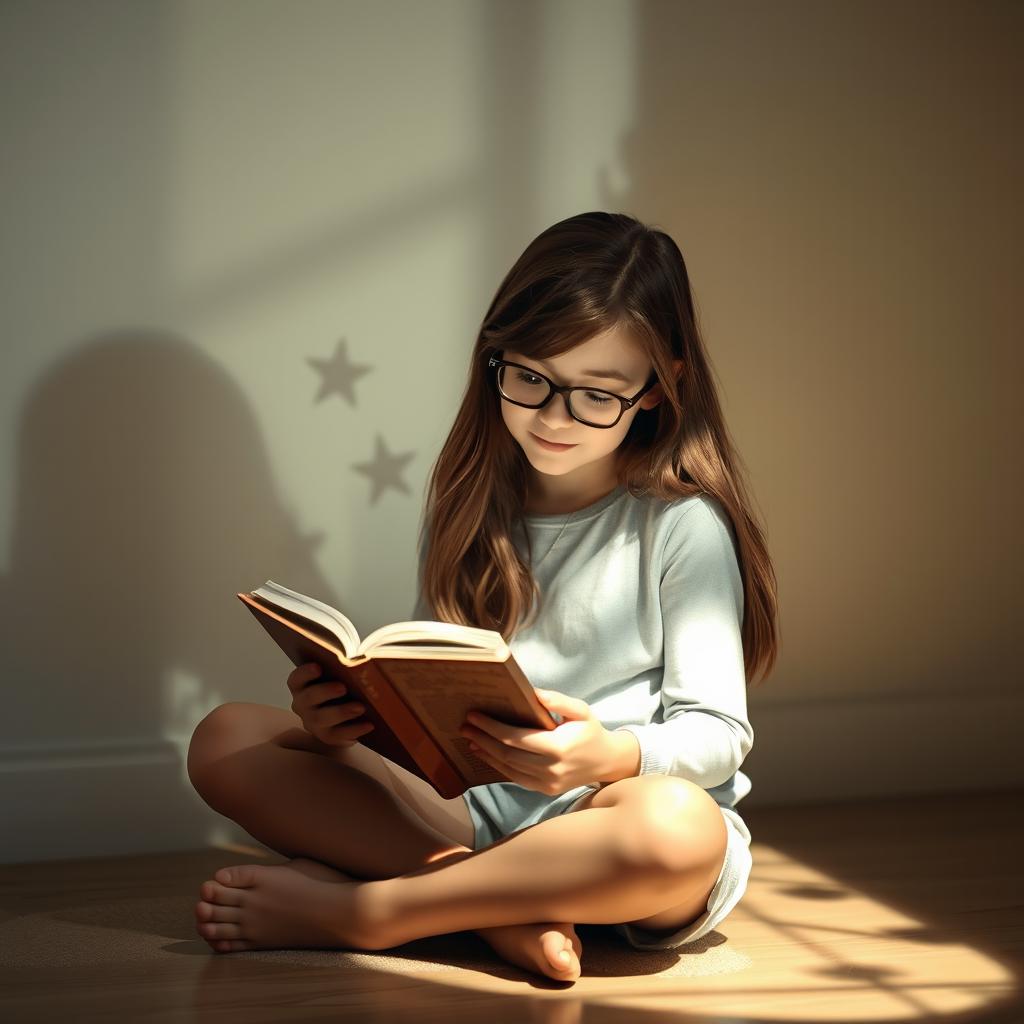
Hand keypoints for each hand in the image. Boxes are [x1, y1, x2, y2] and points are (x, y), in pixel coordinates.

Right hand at [287, 662, 374, 746]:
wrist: (346, 714)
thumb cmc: (342, 686)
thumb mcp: (340, 676)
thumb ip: (343, 668)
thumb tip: (361, 659)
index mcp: (302, 686)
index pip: (296, 679)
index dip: (305, 673)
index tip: (318, 667)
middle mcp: (302, 704)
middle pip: (308, 698)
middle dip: (325, 692)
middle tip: (343, 687)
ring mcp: (312, 722)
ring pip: (321, 718)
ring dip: (341, 712)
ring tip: (360, 707)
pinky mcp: (326, 736)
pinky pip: (338, 735)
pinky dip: (354, 729)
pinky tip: (369, 724)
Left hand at [460, 689, 615, 795]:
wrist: (608, 762)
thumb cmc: (591, 731)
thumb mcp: (580, 710)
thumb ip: (557, 701)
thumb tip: (532, 692)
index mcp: (558, 747)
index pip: (516, 738)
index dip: (492, 727)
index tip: (474, 716)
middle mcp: (551, 769)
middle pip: (507, 755)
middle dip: (483, 739)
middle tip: (465, 725)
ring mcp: (547, 783)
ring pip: (508, 769)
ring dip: (486, 754)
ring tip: (470, 739)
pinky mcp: (545, 790)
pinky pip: (516, 778)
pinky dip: (499, 766)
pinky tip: (487, 754)